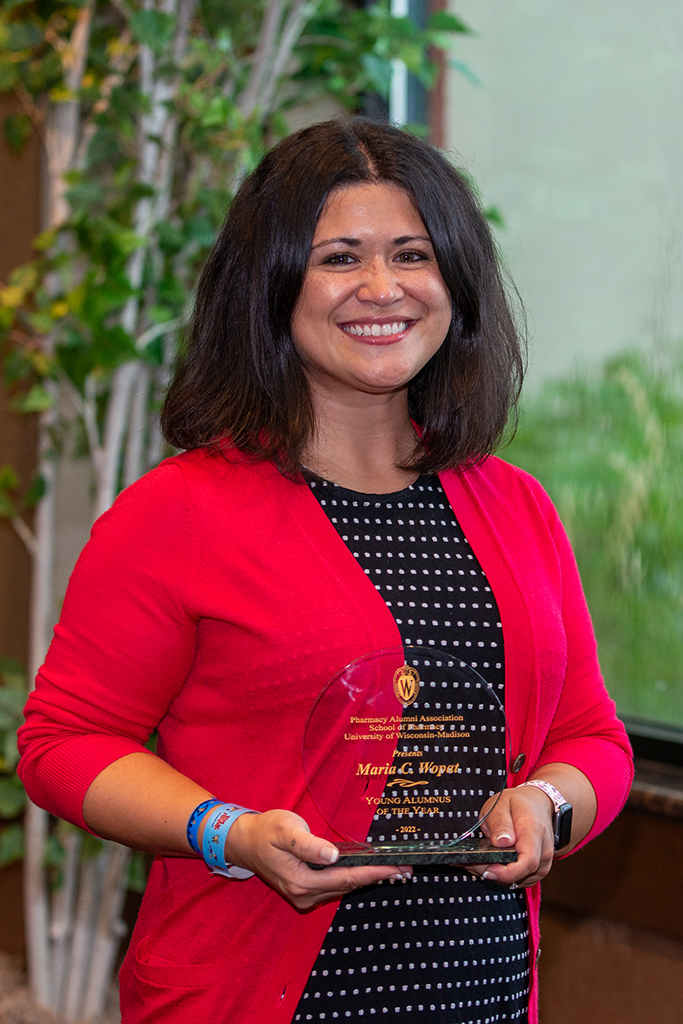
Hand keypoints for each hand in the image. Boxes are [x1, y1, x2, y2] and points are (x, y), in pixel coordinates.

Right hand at [224, 809, 411, 909]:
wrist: (245, 842)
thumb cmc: (266, 831)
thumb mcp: (286, 829)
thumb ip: (308, 844)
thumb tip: (332, 856)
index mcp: (300, 881)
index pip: (345, 878)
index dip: (372, 872)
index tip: (395, 868)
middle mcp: (304, 894)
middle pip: (347, 886)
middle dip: (377, 877)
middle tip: (406, 869)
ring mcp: (304, 896)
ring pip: (342, 888)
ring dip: (367, 879)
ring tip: (394, 870)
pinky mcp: (305, 891)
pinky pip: (335, 886)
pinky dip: (353, 879)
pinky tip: (368, 872)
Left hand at [464, 786, 555, 888]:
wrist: (538, 806)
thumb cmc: (518, 804)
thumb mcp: (502, 804)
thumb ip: (500, 822)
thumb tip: (501, 842)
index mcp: (534, 831)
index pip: (527, 861)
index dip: (507, 872)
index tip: (487, 869)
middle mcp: (543, 851)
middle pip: (520, 874)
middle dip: (493, 873)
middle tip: (469, 863)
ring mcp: (543, 863)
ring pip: (518, 880)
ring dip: (496, 875)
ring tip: (475, 862)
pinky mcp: (538, 870)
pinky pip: (519, 879)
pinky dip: (502, 875)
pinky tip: (488, 864)